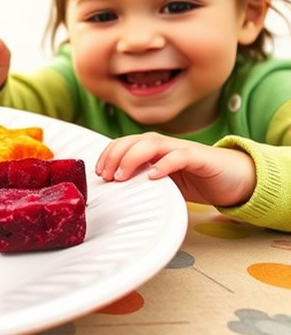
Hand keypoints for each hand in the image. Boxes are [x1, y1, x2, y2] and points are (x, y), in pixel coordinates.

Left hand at [97, 132, 255, 206]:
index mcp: (153, 148)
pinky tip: (153, 176)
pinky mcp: (200, 158)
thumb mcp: (163, 183)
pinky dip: (164, 164)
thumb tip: (115, 193)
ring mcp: (181, 149)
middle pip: (132, 141)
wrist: (236, 179)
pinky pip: (179, 156)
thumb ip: (142, 182)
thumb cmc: (197, 180)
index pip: (123, 143)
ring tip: (121, 176)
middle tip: (106, 177)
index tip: (98, 173)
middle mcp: (164, 144)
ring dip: (132, 158)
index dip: (107, 155)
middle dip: (114, 156)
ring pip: (151, 144)